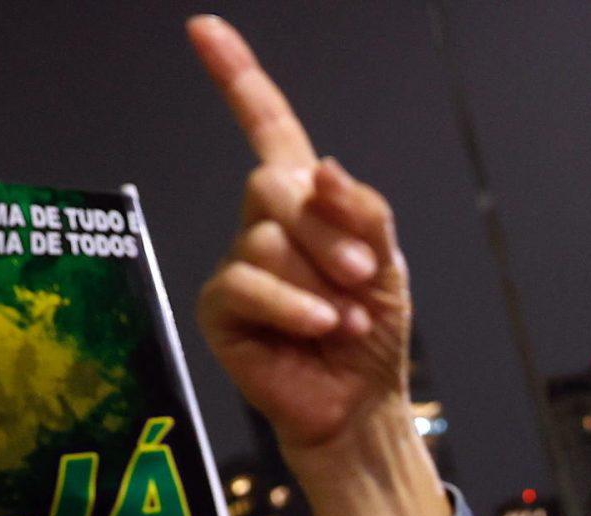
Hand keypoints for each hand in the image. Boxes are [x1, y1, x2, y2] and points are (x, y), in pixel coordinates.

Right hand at [189, 16, 411, 453]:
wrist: (360, 404)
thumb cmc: (370, 335)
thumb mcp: (386, 264)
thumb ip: (363, 211)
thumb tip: (324, 171)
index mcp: (305, 203)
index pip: (267, 127)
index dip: (238, 79)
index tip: (204, 30)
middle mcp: (263, 224)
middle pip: (273, 183)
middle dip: (326, 230)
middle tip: (358, 274)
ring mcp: (237, 263)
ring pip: (266, 239)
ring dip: (319, 281)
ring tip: (342, 319)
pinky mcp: (219, 306)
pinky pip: (248, 282)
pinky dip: (293, 305)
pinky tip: (320, 327)